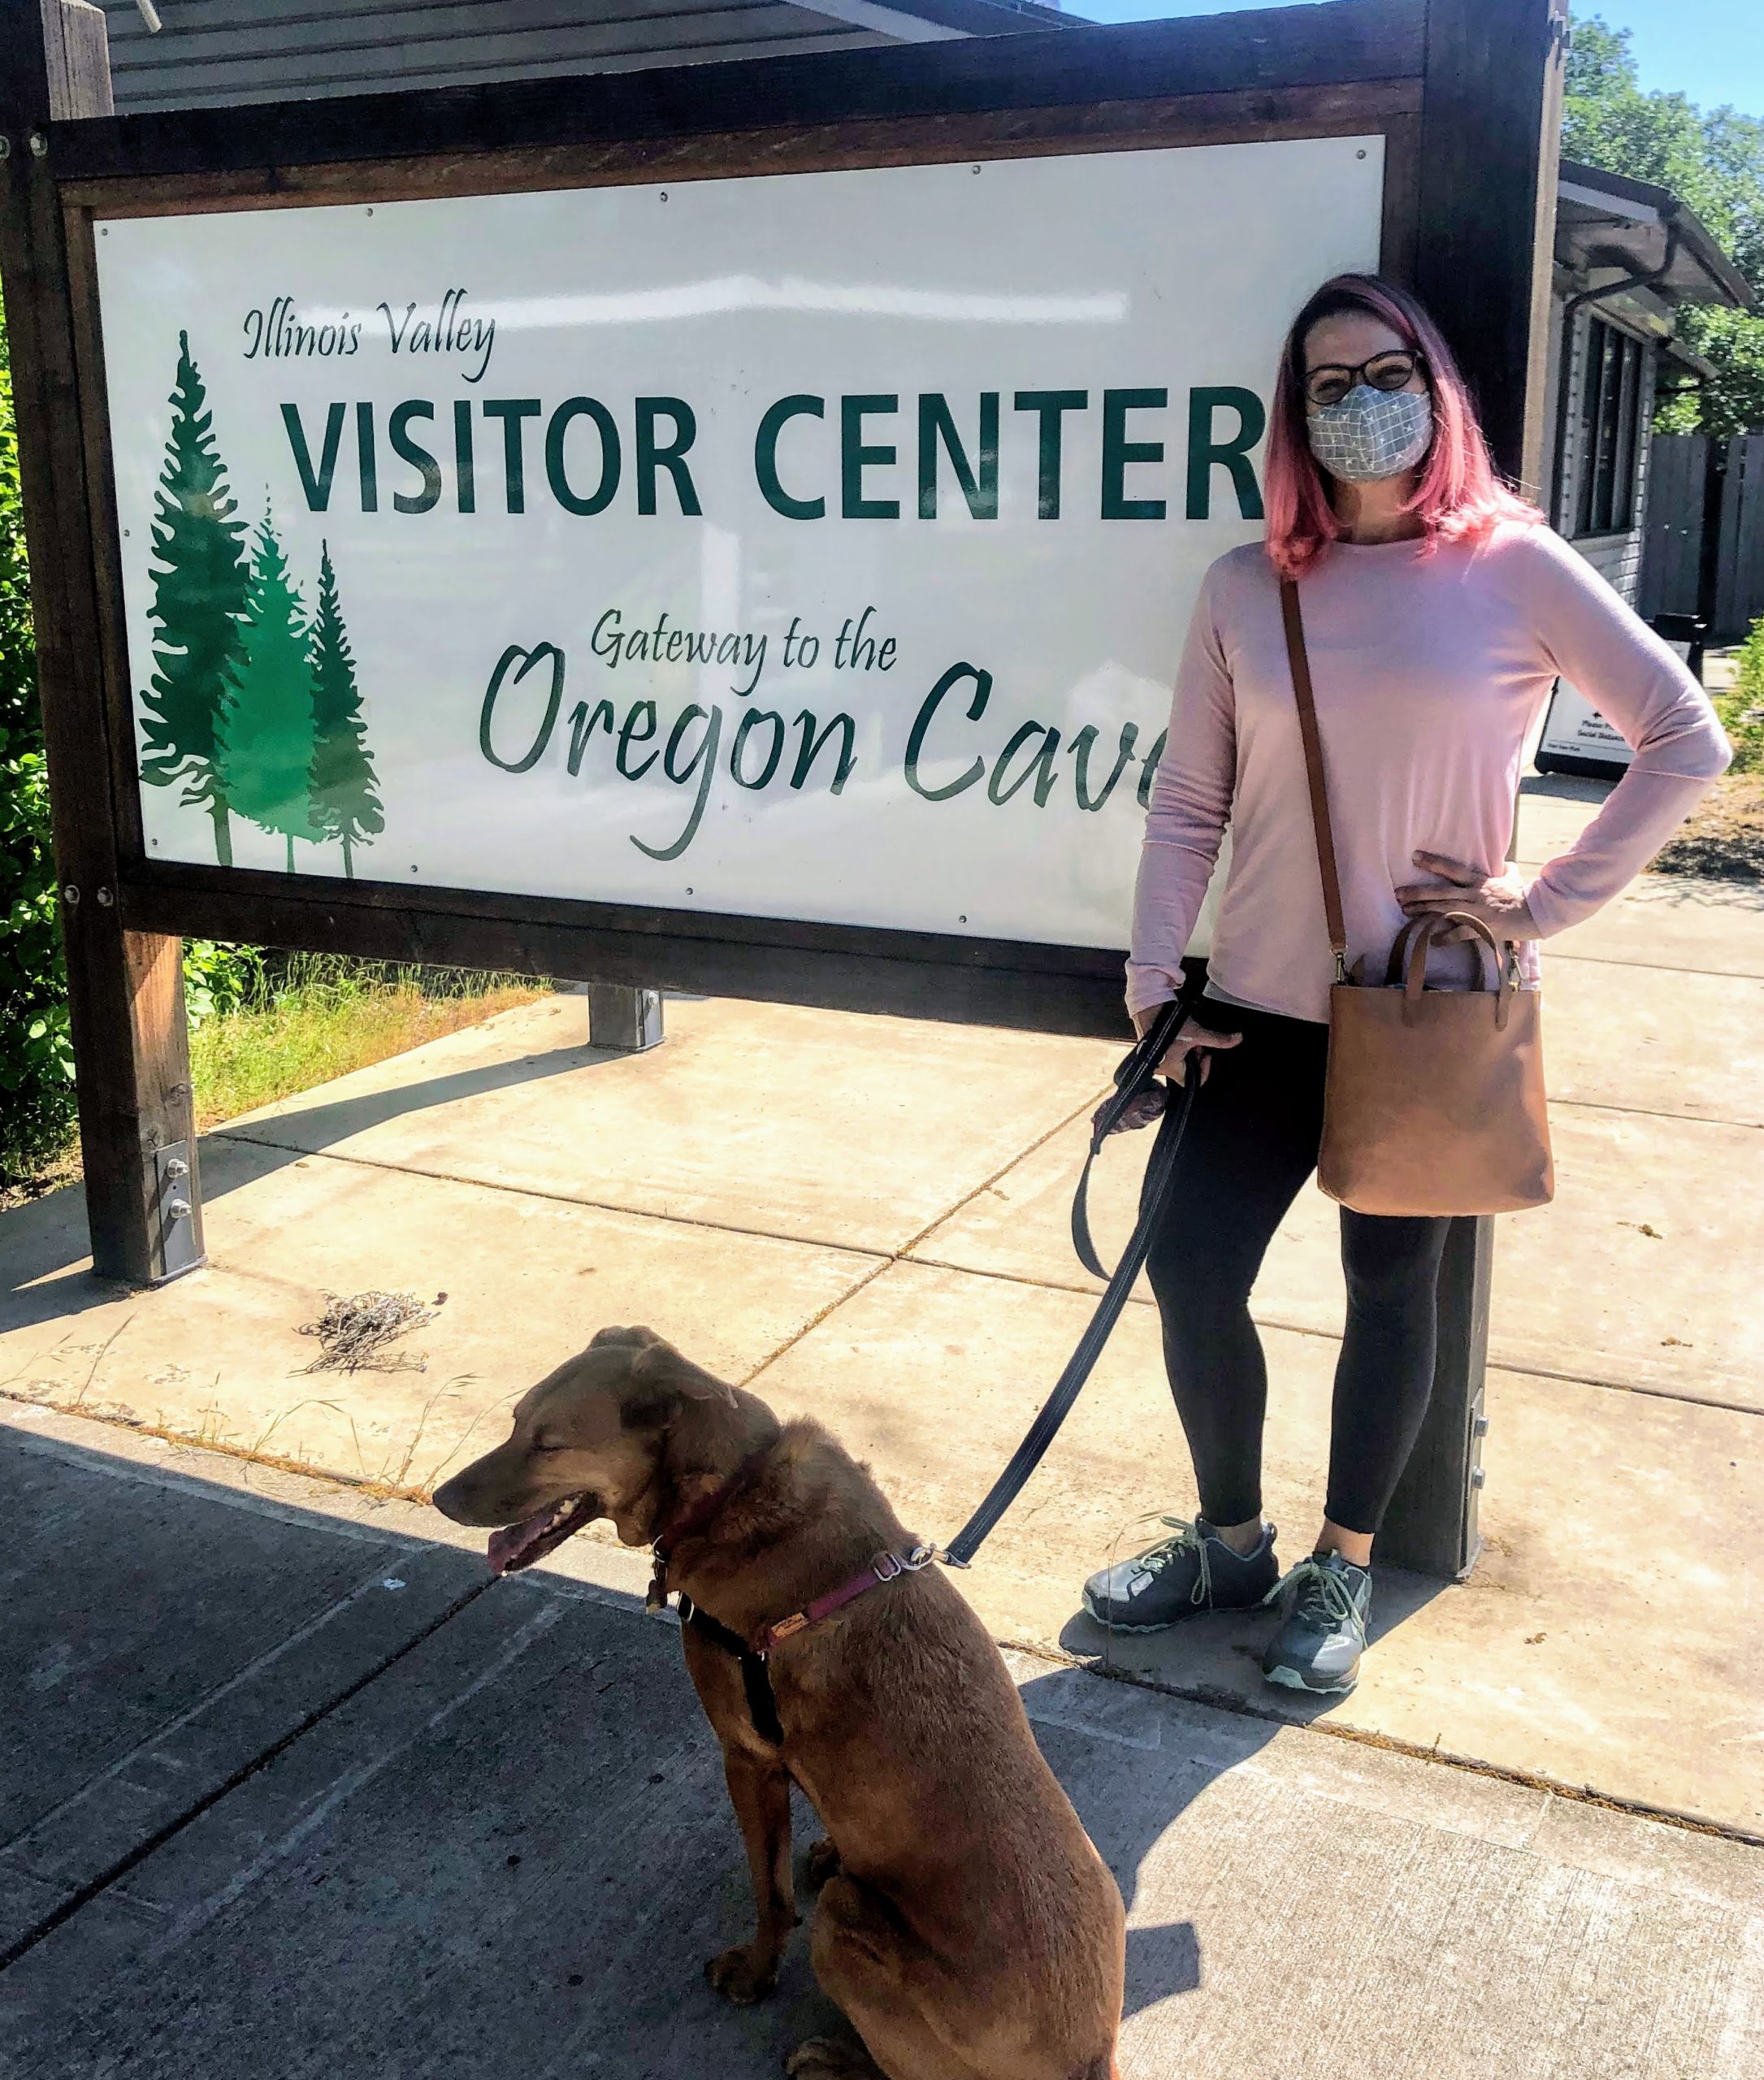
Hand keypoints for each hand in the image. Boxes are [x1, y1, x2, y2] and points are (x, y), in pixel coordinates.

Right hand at [1092, 1022, 1240, 1135]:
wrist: (1148, 1007)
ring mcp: (1157, 1060)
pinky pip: (1171, 1055)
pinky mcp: (1155, 1051)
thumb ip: (1218, 1039)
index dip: (1204, 1070)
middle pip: (1188, 1070)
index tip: (1207, 1054)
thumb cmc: (1168, 1023)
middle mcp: (1163, 1068)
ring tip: (1190, 1038)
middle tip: (1198, 1044)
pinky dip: (1179, 1048)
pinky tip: (1181, 1036)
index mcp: (1172, 1069)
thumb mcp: (1197, 1032)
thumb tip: (1238, 1038)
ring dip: (1189, 1052)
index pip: (1193, 1082)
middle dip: (1197, 1058)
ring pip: (1180, 1062)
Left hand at [1395, 850, 1540, 942]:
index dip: (1433, 862)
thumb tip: (1506, 864)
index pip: (1452, 869)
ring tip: (1405, 911)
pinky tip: (1431, 941)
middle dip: (1418, 891)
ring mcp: (1477, 911)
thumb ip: (1506, 870)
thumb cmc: (1525, 894)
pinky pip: (1459, 933)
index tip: (1415, 856)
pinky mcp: (1482, 927)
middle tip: (1397, 893)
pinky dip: (1445, 937)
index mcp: (1480, 881)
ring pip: (1445, 909)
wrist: (1538, 911)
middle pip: (1441, 891)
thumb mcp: (1514, 877)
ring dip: (1423, 910)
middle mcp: (1474, 894)